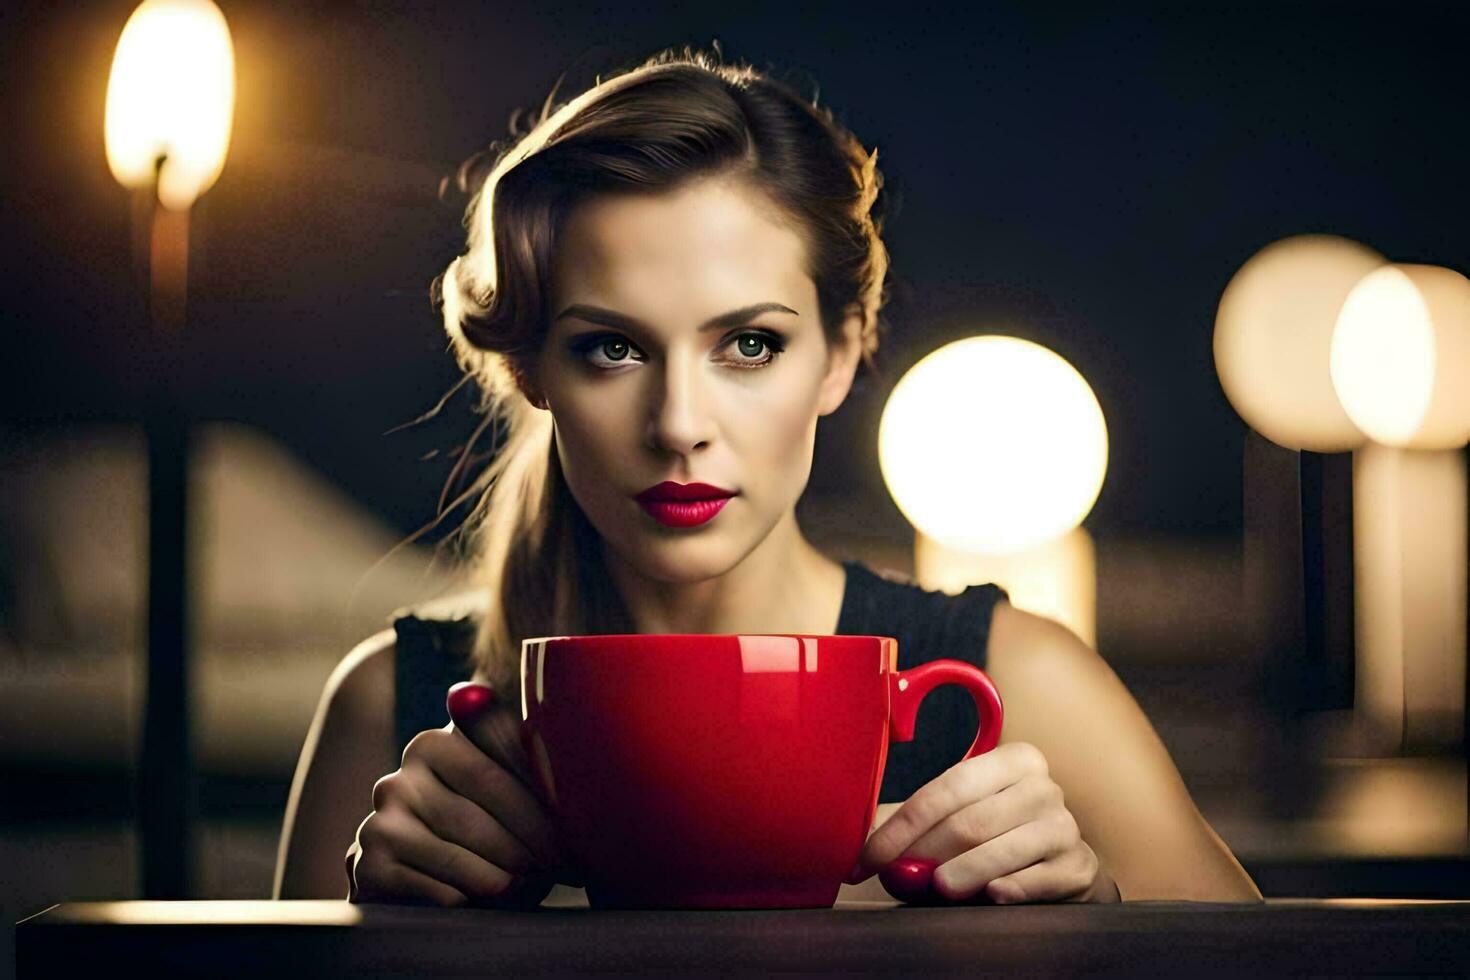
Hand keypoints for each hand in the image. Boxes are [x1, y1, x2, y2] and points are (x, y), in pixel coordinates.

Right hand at [346, 682, 579, 907]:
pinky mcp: (372, 866)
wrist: (416, 884)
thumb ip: (528, 762)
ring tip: (536, 884)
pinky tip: (492, 901)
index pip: (503, 753)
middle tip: (571, 863)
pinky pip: (441, 888)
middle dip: (537, 835)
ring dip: (511, 874)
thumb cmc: (480, 833)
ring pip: (465, 848)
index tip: (582, 816)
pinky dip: (475, 899)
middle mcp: (402, 774)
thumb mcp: (503, 794)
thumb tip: (573, 741)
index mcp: (437, 742)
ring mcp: (382, 817)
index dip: (546, 787)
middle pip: (487, 797)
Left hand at [851, 741, 1114, 903]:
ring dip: (961, 873)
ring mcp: (1065, 826)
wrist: (1061, 869)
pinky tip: (990, 895)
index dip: (901, 826)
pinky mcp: (1078, 866)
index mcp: (1011, 761)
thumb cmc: (996, 838)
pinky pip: (1035, 879)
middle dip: (924, 852)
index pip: (945, 789)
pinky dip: (1008, 888)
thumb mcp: (957, 818)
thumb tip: (860, 841)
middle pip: (969, 821)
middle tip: (895, 876)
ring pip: (999, 849)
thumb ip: (911, 825)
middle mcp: (1042, 786)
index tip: (868, 857)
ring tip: (937, 887)